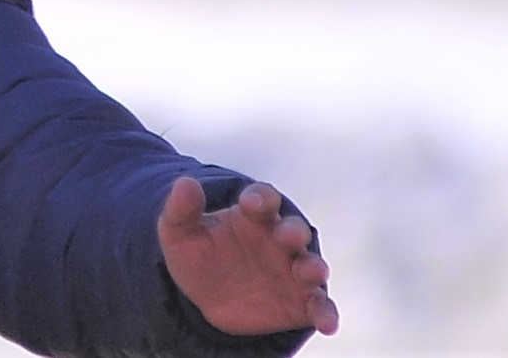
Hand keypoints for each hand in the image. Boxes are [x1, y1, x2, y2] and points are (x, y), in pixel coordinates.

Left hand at [158, 177, 336, 338]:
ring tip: (313, 272)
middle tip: (288, 235)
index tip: (251, 203)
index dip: (260, 198)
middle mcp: (279, 239)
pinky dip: (326, 312)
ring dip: (314, 267)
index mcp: (253, 215)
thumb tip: (185, 183)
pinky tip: (328, 324)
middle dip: (293, 230)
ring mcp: (292, 270)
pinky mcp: (301, 302)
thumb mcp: (180, 234)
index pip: (263, 198)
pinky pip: (318, 305)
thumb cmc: (199, 256)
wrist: (209, 299)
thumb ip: (181, 209)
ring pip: (311, 265)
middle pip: (293, 228)